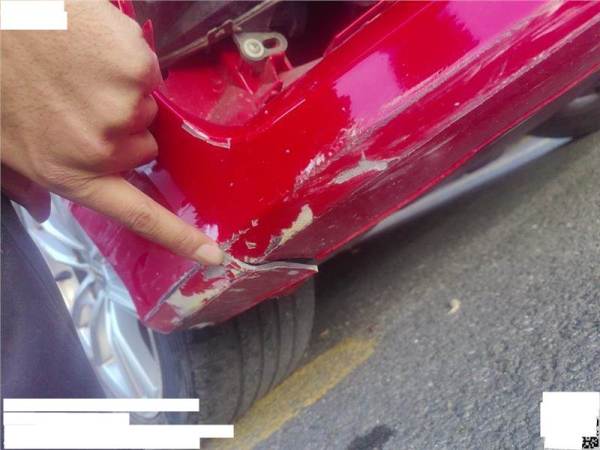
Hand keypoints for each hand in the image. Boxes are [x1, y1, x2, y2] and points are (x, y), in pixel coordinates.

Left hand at [1, 0, 223, 264]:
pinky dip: (129, 57)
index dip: (181, 238)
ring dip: (124, 89)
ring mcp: (124, 110)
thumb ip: (23, 184)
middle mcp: (104, 150)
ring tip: (81, 66)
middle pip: (145, 146)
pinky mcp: (136, 70)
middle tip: (83, 99)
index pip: (139, 216)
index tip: (213, 256)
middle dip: (124, 127)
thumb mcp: (0, 145)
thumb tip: (41, 211)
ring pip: (147, 105)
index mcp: (71, 173)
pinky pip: (150, 70)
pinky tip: (94, 47)